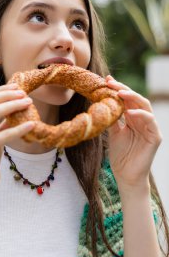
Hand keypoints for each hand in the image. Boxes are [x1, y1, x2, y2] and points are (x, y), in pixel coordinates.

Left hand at [105, 75, 161, 189]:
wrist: (125, 175)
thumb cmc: (120, 155)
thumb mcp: (113, 133)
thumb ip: (112, 119)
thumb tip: (102, 102)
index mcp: (133, 118)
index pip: (127, 99)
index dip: (118, 89)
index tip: (106, 80)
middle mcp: (142, 120)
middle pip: (135, 99)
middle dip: (123, 89)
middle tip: (111, 83)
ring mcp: (150, 127)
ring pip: (144, 105)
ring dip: (132, 97)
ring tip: (119, 93)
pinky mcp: (155, 136)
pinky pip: (150, 121)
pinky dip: (141, 114)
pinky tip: (129, 112)